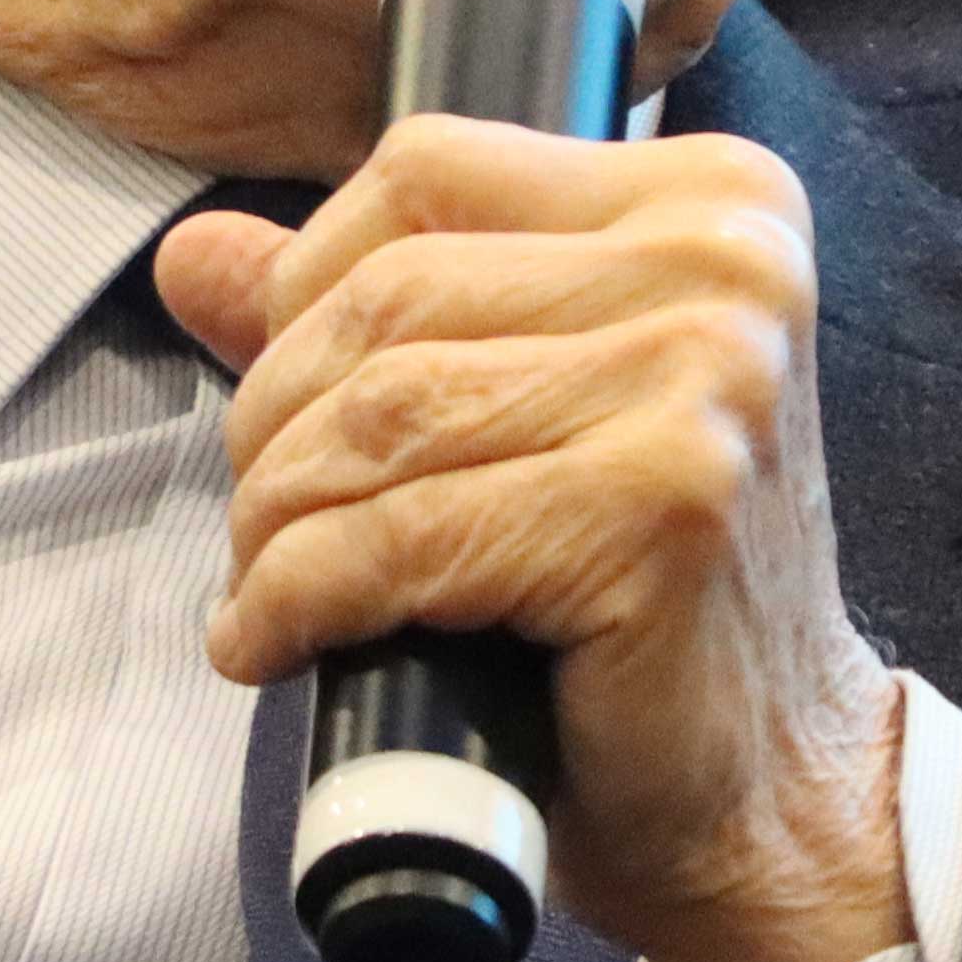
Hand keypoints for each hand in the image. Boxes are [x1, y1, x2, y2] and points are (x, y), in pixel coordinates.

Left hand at [155, 122, 905, 961]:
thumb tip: (194, 254)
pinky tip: (276, 641)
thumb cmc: (646, 607)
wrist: (767, 791)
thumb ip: (371, 320)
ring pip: (381, 411)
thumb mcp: (518, 419)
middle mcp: (729, 264)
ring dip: (277, 517)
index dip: (308, 288)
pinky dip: (300, 596)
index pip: (426, 171)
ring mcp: (707, 378)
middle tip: (264, 527)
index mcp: (711, 200)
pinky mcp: (662, 507)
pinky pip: (401, 535)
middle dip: (274, 420)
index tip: (289, 407)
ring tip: (269, 588)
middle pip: (388, 291)